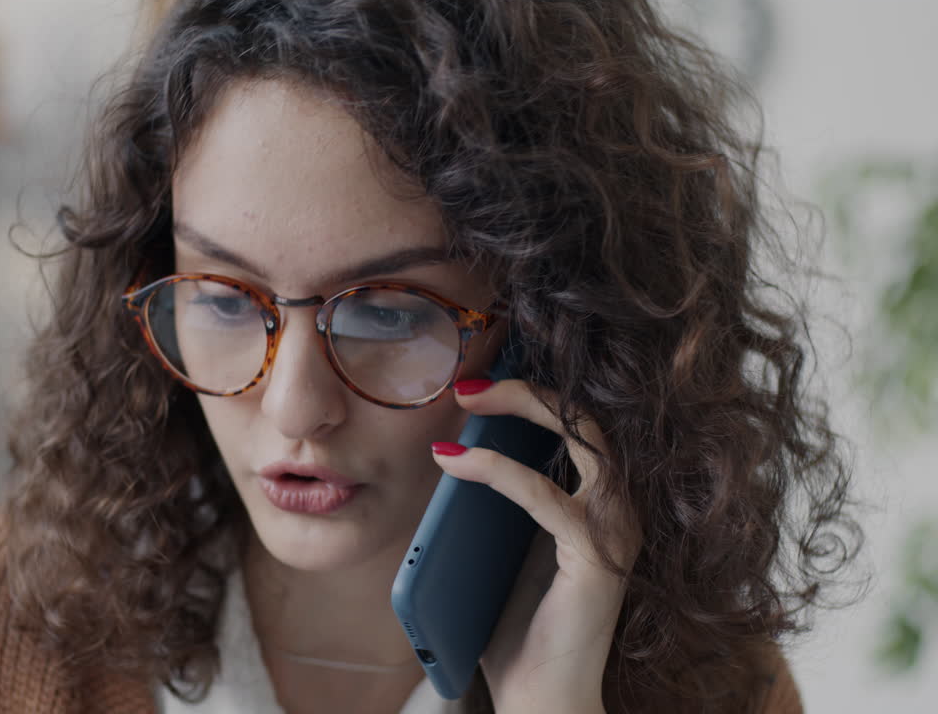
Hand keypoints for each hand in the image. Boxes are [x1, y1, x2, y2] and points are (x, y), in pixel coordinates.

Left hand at [431, 378, 641, 712]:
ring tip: (465, 402)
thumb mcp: (497, 552)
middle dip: (527, 389)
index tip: (475, 385)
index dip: (530, 397)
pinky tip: (455, 463)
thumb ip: (488, 507)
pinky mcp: (597, 557)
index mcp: (596, 508)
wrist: (541, 701)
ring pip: (580, 440)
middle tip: (468, 385)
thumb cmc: (518, 634)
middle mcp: (618, 512)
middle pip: (586, 420)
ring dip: (520, 409)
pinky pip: (544, 495)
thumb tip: (449, 450)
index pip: (578, 429)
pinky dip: (496, 471)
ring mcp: (614, 532)